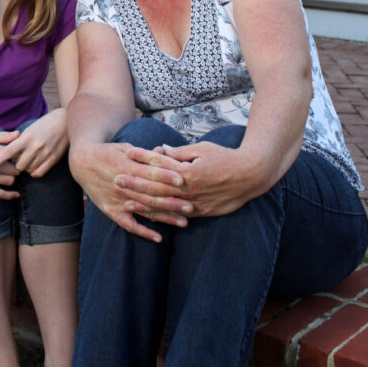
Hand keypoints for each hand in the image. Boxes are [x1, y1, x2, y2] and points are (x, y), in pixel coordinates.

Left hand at [0, 109, 68, 177]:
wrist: (65, 121)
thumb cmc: (44, 124)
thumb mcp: (30, 129)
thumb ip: (20, 142)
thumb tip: (8, 154)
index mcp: (27, 137)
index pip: (8, 151)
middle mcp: (35, 146)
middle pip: (18, 165)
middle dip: (16, 165)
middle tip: (18, 160)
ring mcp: (45, 153)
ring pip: (28, 170)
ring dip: (26, 168)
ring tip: (29, 160)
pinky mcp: (54, 158)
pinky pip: (39, 173)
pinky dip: (34, 172)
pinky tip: (35, 166)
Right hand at [0, 130, 21, 199]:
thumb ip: (2, 136)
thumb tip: (18, 134)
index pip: (17, 156)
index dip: (20, 156)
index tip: (20, 155)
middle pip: (15, 170)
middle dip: (17, 168)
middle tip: (15, 165)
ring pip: (10, 181)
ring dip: (12, 178)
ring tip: (9, 174)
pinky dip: (9, 195)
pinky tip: (16, 195)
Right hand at [70, 141, 192, 242]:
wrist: (82, 163)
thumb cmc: (108, 153)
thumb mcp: (126, 148)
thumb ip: (145, 154)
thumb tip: (165, 153)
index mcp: (127, 166)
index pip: (151, 173)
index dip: (167, 176)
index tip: (184, 181)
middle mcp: (123, 185)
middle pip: (151, 194)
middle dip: (173, 201)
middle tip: (192, 206)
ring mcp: (117, 200)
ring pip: (145, 210)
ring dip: (165, 217)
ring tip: (183, 222)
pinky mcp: (111, 210)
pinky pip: (129, 224)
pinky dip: (143, 231)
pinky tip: (158, 238)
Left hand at [124, 141, 268, 216]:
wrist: (251, 176)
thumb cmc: (226, 158)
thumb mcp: (202, 149)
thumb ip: (179, 153)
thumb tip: (159, 150)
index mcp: (187, 171)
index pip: (159, 164)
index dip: (141, 159)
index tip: (126, 155)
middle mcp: (189, 189)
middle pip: (156, 187)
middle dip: (135, 184)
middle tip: (116, 180)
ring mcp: (195, 203)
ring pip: (165, 205)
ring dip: (144, 204)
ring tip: (126, 203)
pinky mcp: (203, 212)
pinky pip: (178, 215)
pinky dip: (163, 216)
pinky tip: (151, 217)